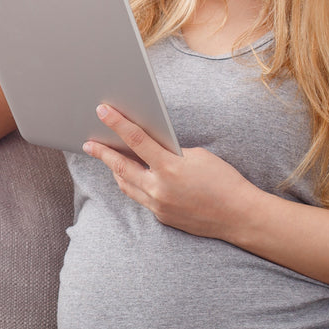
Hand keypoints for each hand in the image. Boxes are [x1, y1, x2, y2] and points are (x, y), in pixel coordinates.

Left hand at [81, 104, 257, 238]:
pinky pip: (140, 197)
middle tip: (89, 143)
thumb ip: (170, 152)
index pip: (136, 140)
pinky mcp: (162, 217)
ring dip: (115, 171)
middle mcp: (159, 189)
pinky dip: (132, 185)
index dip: (117, 123)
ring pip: (126, 185)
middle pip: (121, 167)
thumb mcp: (197, 156)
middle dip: (103, 153)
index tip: (102, 111)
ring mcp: (158, 206)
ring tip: (107, 158)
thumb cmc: (223, 180)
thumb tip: (150, 148)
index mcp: (169, 168)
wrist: (239, 216)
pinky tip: (129, 176)